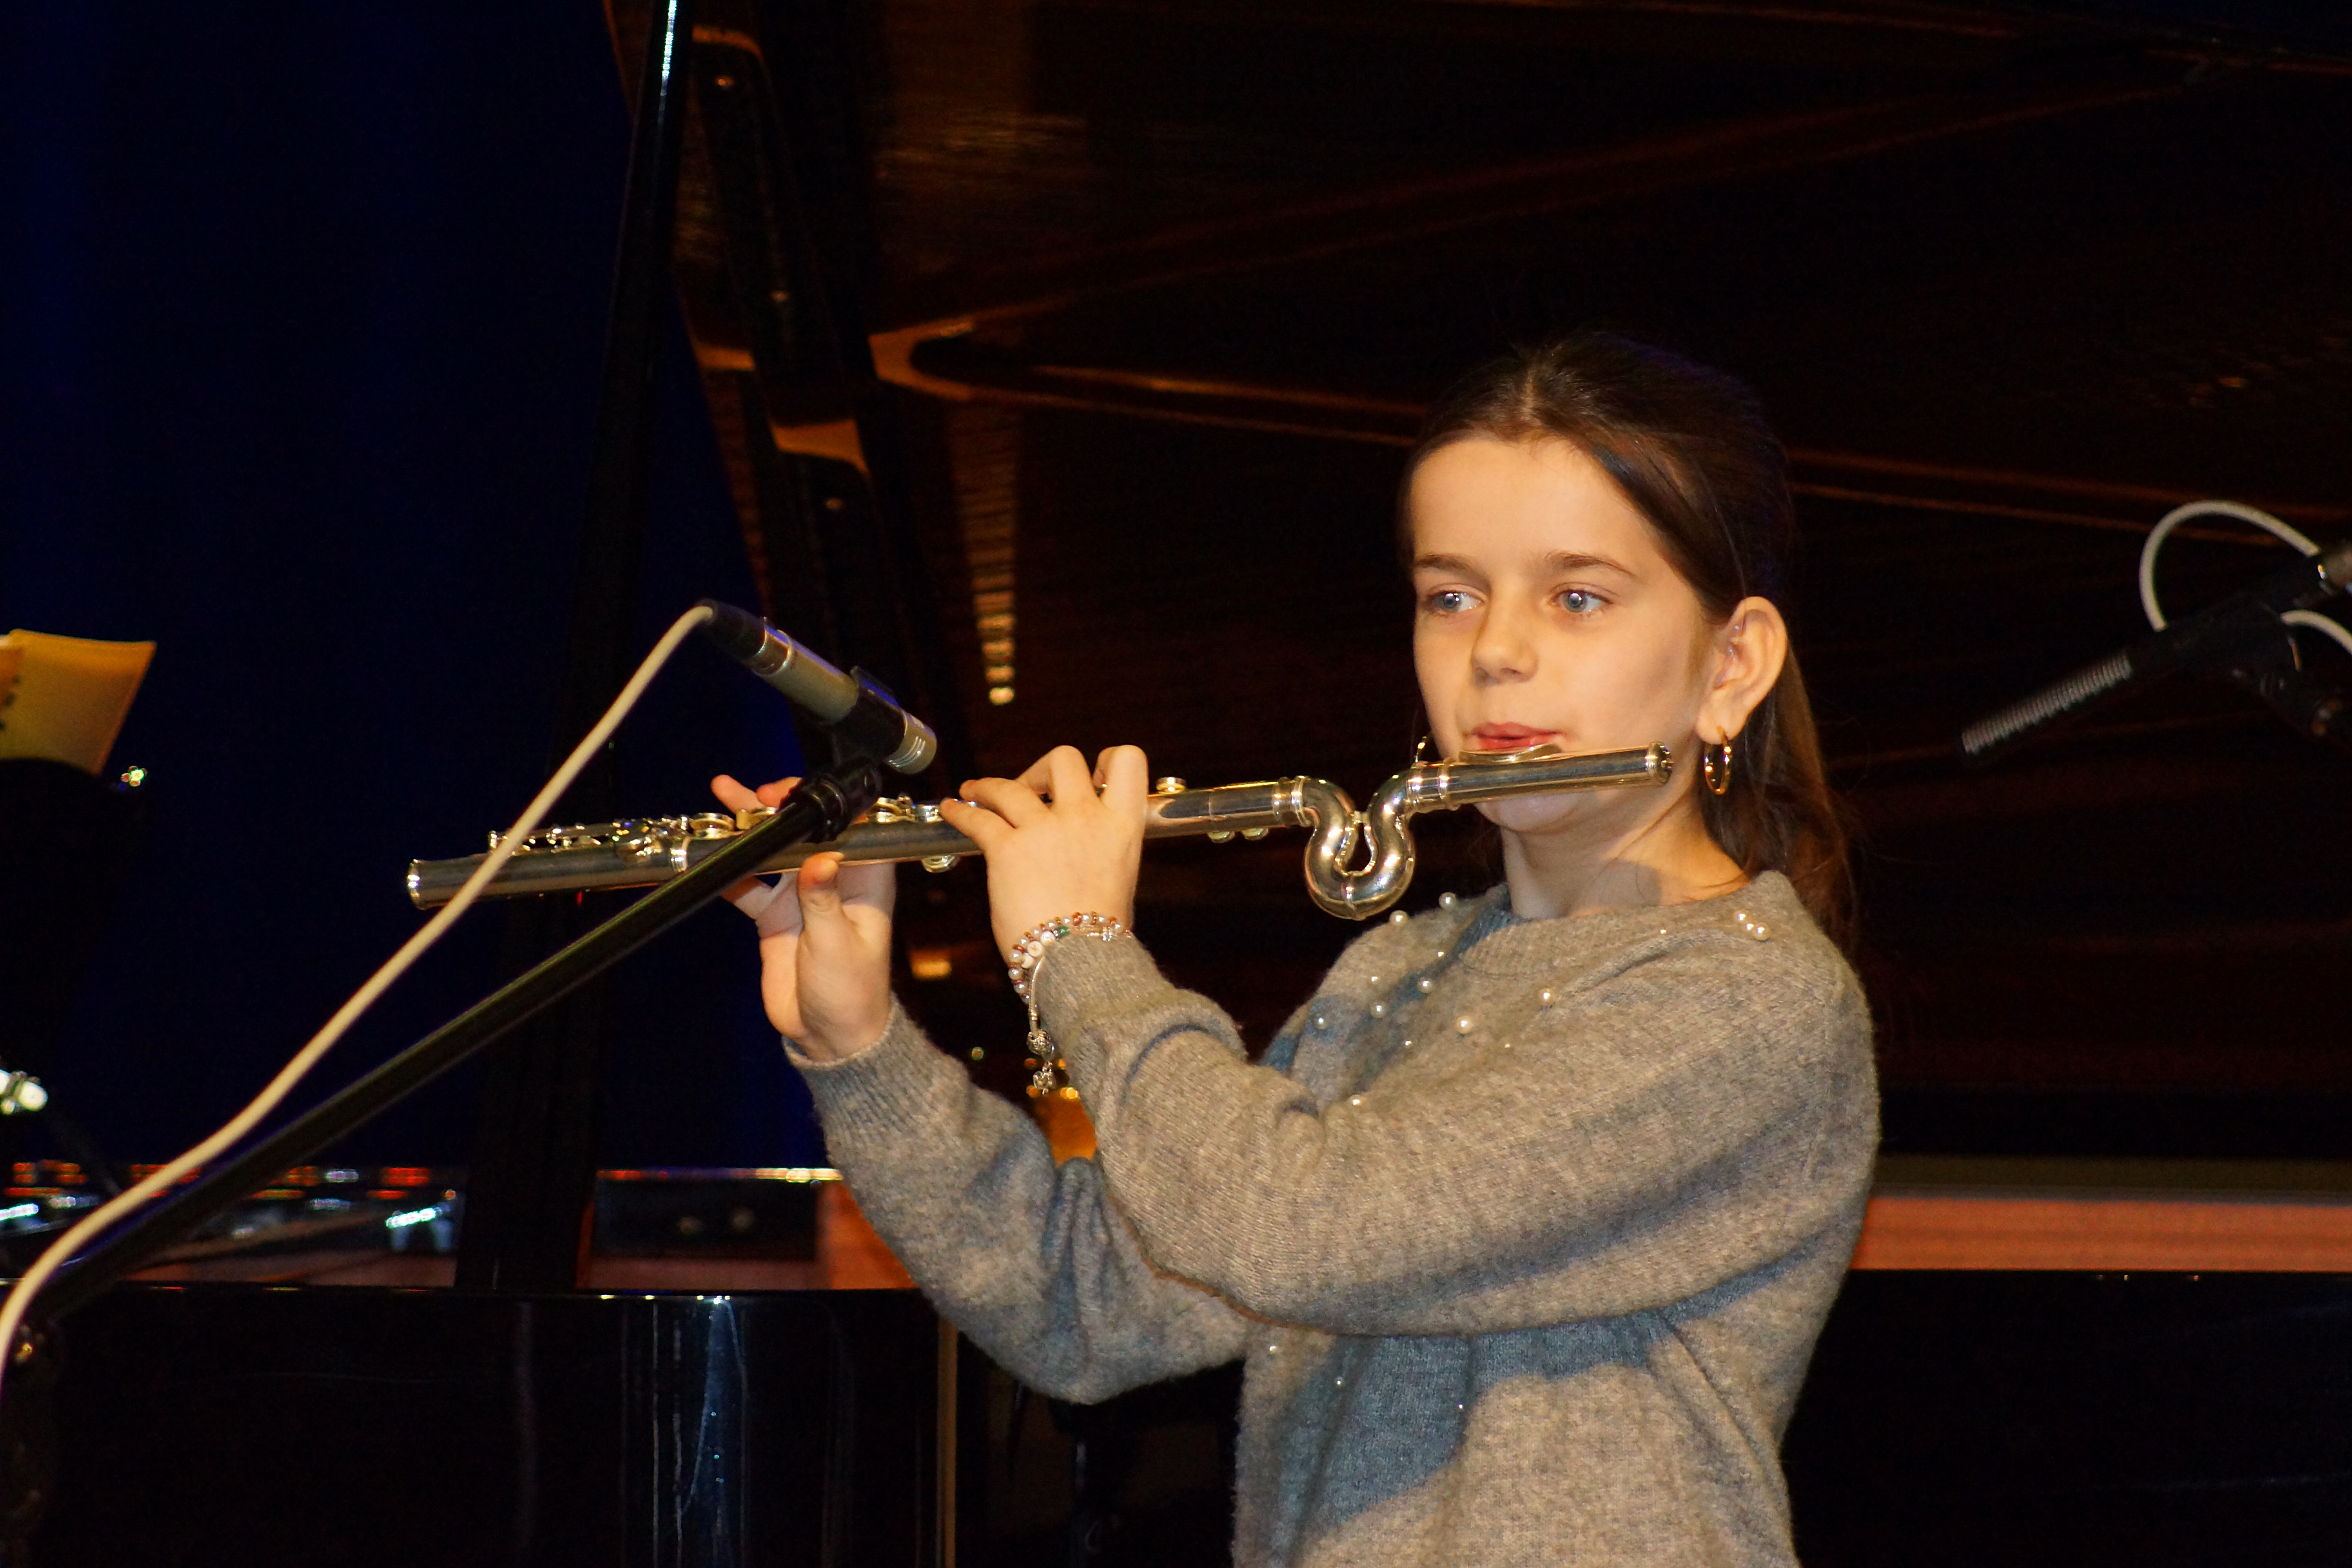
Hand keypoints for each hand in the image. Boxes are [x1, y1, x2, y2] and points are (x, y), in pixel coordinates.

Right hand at [712, 773, 896, 1060]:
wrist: (829, 1037)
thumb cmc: (853, 993)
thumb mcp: (837, 945)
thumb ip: (824, 901)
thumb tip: (821, 859)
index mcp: (865, 881)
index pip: (854, 829)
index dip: (831, 806)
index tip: (802, 794)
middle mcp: (833, 881)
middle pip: (808, 833)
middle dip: (781, 809)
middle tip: (754, 794)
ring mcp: (801, 896)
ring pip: (775, 851)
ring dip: (751, 829)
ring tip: (725, 801)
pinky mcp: (775, 915)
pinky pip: (749, 884)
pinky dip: (730, 871)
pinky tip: (710, 854)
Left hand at [938, 745, 1147, 965]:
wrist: (1079, 961)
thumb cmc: (1098, 934)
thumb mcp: (1118, 877)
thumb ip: (1102, 847)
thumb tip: (1083, 843)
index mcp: (1122, 825)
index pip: (1128, 761)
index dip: (1106, 760)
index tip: (1091, 774)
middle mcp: (1085, 817)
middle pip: (1063, 758)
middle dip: (1041, 769)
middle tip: (1030, 788)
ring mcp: (1044, 830)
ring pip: (1009, 784)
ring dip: (989, 786)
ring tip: (975, 791)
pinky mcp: (1007, 848)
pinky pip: (977, 817)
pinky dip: (960, 811)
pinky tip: (951, 810)